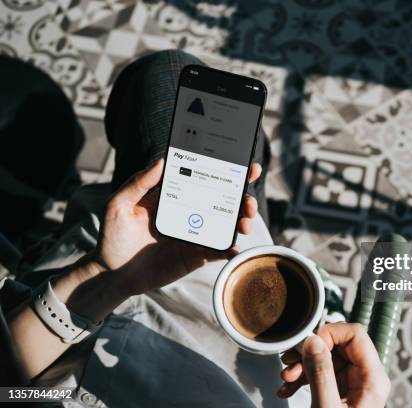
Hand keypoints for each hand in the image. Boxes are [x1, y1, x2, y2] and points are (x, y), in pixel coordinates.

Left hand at [94, 158, 260, 296]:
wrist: (113, 274)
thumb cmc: (113, 237)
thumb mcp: (119, 205)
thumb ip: (138, 183)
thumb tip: (161, 161)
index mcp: (176, 196)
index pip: (205, 179)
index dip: (228, 172)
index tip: (245, 167)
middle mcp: (190, 213)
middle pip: (224, 201)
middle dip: (243, 198)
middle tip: (248, 202)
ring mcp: (195, 235)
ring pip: (227, 224)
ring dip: (241, 221)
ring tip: (244, 223)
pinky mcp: (196, 256)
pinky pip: (218, 251)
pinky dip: (230, 249)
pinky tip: (234, 247)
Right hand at [277, 323, 389, 407]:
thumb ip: (320, 373)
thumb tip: (313, 341)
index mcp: (372, 379)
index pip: (355, 335)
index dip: (329, 334)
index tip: (307, 346)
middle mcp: (365, 378)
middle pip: (339, 345)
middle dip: (310, 352)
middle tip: (289, 363)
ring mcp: (353, 386)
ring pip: (327, 359)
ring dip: (303, 366)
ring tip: (286, 380)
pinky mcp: (340, 394)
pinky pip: (322, 374)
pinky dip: (303, 379)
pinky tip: (287, 390)